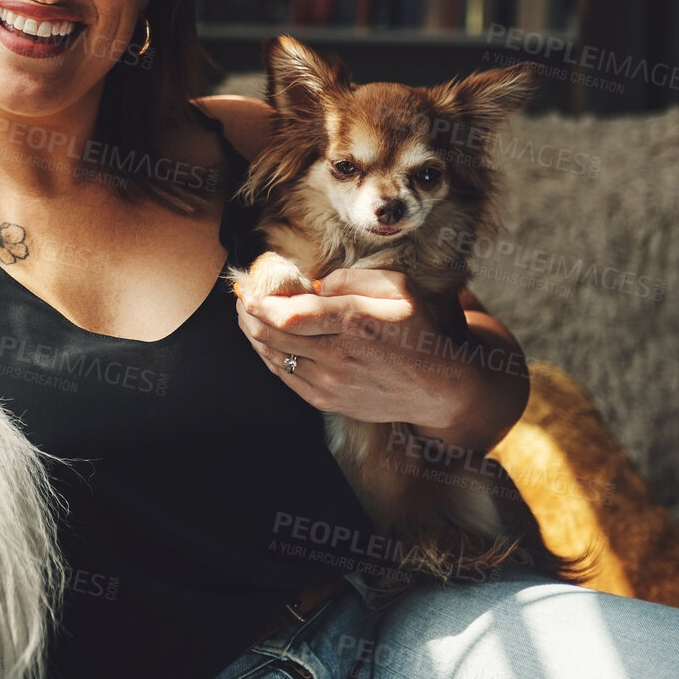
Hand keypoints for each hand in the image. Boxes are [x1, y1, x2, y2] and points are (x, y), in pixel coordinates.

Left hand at [235, 267, 478, 434]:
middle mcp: (336, 354)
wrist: (436, 389)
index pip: (288, 315)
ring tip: (247, 315)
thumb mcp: (397, 288)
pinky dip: (269, 356)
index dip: (258, 302)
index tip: (247, 288)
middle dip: (248, 313)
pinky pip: (284, 376)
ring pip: (273, 356)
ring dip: (253, 334)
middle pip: (271, 335)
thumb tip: (312, 284)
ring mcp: (329, 381)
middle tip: (241, 296)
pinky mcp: (326, 400)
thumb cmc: (418, 331)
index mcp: (353, 322)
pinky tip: (265, 341)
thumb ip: (351, 279)